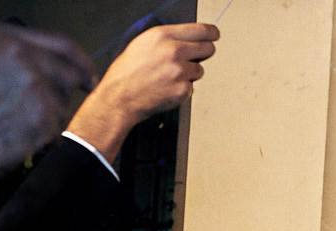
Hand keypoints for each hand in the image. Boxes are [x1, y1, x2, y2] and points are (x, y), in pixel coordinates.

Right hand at [0, 24, 95, 184]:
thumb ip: (15, 60)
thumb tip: (51, 71)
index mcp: (4, 37)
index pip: (60, 44)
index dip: (80, 61)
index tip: (89, 74)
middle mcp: (23, 55)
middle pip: (70, 74)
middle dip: (72, 91)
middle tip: (64, 104)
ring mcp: (36, 84)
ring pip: (62, 105)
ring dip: (48, 118)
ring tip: (14, 124)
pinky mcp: (43, 114)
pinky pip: (56, 128)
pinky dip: (43, 137)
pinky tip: (17, 137)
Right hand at [67, 23, 218, 161]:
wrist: (120, 96)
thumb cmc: (129, 72)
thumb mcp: (144, 44)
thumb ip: (168, 39)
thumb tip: (189, 39)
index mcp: (163, 36)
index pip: (201, 30)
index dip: (211, 33)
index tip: (215, 35)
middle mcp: (173, 51)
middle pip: (208, 49)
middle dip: (203, 54)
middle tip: (194, 59)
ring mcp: (179, 71)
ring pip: (200, 70)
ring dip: (190, 75)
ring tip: (168, 77)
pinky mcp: (183, 89)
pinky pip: (192, 88)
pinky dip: (183, 89)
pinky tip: (167, 88)